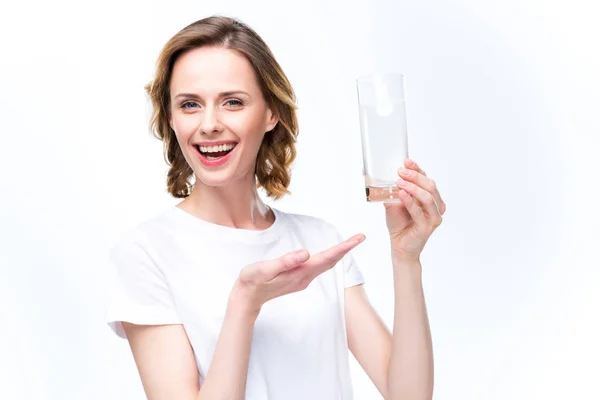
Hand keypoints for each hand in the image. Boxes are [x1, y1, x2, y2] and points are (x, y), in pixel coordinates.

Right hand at [230, 233, 365, 315]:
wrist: (247, 298)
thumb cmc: (252, 281)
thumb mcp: (265, 269)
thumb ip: (286, 261)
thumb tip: (306, 253)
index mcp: (299, 273)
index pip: (326, 258)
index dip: (343, 248)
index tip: (357, 239)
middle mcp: (305, 277)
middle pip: (330, 261)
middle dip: (346, 249)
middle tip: (360, 237)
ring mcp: (302, 279)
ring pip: (326, 264)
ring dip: (339, 253)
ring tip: (350, 243)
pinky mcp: (298, 278)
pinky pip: (319, 266)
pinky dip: (329, 257)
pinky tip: (332, 254)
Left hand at [385, 158, 445, 260]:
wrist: (399, 245)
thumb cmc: (399, 223)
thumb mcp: (395, 202)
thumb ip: (394, 190)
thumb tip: (381, 175)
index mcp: (431, 197)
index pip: (426, 179)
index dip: (417, 169)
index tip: (406, 161)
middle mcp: (436, 206)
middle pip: (430, 185)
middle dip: (415, 176)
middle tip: (401, 171)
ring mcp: (434, 216)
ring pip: (428, 197)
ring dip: (414, 187)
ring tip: (399, 182)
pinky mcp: (427, 227)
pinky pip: (419, 211)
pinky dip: (410, 201)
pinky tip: (402, 194)